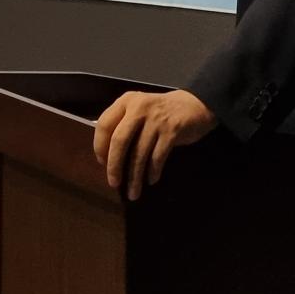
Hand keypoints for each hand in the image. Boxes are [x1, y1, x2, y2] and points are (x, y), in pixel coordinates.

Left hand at [91, 88, 216, 200]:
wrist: (194, 104)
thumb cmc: (160, 112)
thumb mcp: (138, 111)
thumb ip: (123, 126)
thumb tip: (107, 159)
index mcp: (126, 101)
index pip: (104, 124)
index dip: (100, 147)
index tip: (103, 164)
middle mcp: (139, 108)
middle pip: (120, 141)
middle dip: (115, 165)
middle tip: (114, 183)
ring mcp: (156, 119)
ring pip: (140, 153)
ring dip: (135, 176)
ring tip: (134, 192)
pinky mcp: (172, 130)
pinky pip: (158, 156)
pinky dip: (153, 171)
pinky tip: (151, 180)